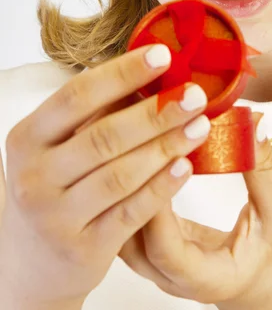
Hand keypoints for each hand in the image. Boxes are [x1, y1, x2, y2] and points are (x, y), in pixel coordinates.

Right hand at [0, 45, 209, 307]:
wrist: (32, 259)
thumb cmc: (54, 185)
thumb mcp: (57, 146)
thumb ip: (96, 113)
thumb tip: (153, 71)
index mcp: (27, 137)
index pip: (77, 96)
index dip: (122, 73)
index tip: (164, 56)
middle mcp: (34, 177)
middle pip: (104, 136)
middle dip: (156, 112)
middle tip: (195, 94)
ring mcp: (57, 217)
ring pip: (121, 175)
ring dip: (167, 146)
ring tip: (201, 125)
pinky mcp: (84, 249)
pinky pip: (131, 213)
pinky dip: (162, 187)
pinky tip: (187, 166)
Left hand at [118, 115, 271, 309]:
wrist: (266, 287)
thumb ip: (265, 171)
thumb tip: (253, 123)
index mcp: (205, 277)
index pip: (164, 250)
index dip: (159, 205)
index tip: (169, 161)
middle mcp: (169, 275)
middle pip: (128, 238)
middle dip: (130, 185)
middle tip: (138, 135)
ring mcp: (153, 262)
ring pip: (117, 227)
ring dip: (121, 183)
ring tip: (129, 139)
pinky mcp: (149, 243)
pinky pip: (125, 216)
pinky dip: (124, 184)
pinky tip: (130, 150)